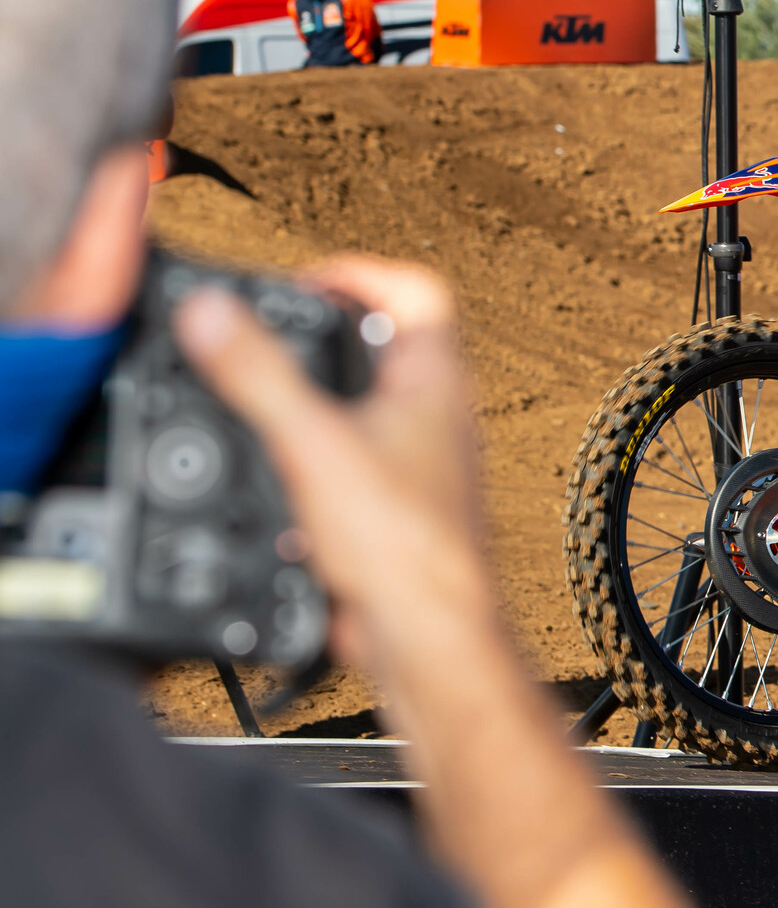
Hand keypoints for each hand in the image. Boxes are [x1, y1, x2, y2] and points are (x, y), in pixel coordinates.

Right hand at [173, 257, 492, 665]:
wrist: (426, 634)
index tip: (304, 282)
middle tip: (272, 335)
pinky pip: (350, 463)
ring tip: (263, 398)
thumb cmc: (404, 545)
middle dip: (323, 335)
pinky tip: (275, 477)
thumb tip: (210, 313)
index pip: (418, 292)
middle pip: (385, 345)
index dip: (361, 273)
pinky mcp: (393, 508)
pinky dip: (310, 458)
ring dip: (313, 401)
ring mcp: (419, 463)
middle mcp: (437, 416)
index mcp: (436, 381)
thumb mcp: (311, 441)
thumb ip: (257, 373)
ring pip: (364, 407)